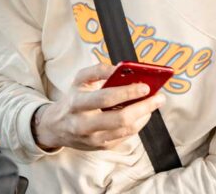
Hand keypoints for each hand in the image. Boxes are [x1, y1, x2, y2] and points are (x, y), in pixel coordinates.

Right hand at [33, 63, 164, 150]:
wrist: (55, 127)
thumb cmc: (73, 98)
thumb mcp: (80, 79)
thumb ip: (99, 70)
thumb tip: (122, 68)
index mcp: (77, 103)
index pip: (105, 98)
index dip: (128, 92)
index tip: (146, 86)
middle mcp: (83, 124)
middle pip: (120, 118)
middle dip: (143, 107)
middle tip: (159, 98)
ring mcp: (92, 139)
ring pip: (125, 130)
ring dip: (144, 116)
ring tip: (154, 104)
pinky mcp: (100, 147)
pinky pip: (125, 137)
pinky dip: (138, 124)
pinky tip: (143, 114)